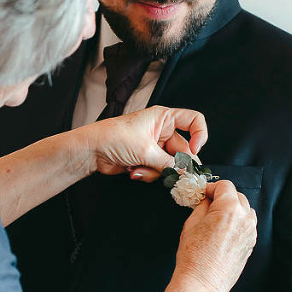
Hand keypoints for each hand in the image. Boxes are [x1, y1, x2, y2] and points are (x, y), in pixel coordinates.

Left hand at [82, 106, 207, 181]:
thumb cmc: (114, 137)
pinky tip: (133, 171)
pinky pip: (157, 171)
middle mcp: (161, 131)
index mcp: (164, 118)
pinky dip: (147, 174)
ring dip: (156, 171)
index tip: (196, 150)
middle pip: (183, 150)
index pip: (194, 121)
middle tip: (174, 174)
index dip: (200, 135)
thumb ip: (170, 163)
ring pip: (170, 164)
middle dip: (175, 164)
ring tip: (139, 168)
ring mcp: (154, 147)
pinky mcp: (146, 160)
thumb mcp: (146, 150)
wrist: (92, 151)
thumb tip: (187, 172)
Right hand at [174, 180, 257, 291]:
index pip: (225, 186)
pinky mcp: (251, 244)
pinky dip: (237, 222)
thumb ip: (202, 206)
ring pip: (245, 210)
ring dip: (233, 208)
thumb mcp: (191, 223)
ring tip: (216, 217)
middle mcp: (244, 218)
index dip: (212, 187)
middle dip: (223, 197)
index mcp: (229, 209)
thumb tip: (206, 200)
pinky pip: (247, 225)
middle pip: (238, 196)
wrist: (202, 282)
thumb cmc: (194, 256)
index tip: (203, 193)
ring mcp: (250, 232)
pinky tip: (223, 230)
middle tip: (208, 204)